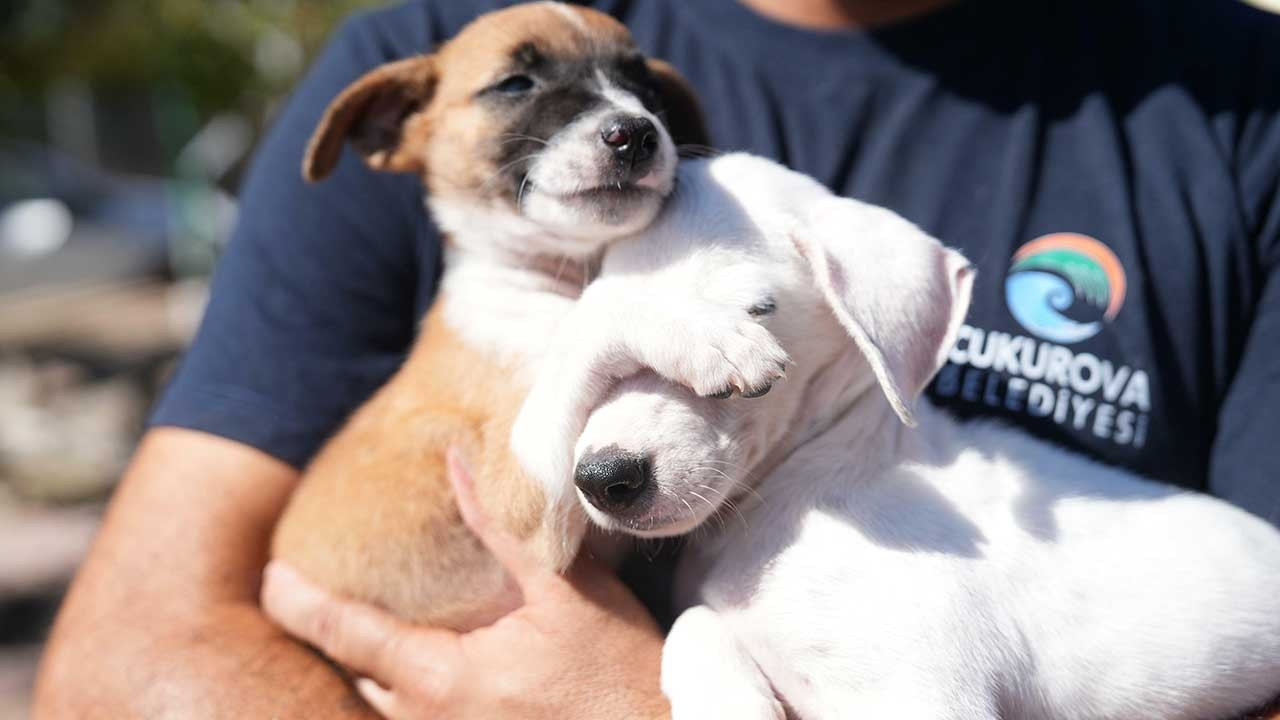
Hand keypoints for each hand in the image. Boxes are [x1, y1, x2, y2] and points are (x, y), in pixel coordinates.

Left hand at [261, 449, 669, 719]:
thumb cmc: (621, 675)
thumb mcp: (567, 593)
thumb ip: (501, 530)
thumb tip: (456, 464)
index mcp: (441, 680)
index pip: (346, 634)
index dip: (300, 601)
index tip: (271, 575)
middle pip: (357, 673)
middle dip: (334, 633)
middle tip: (314, 588)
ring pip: (385, 704)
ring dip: (372, 662)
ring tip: (365, 618)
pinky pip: (416, 719)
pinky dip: (403, 686)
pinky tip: (426, 660)